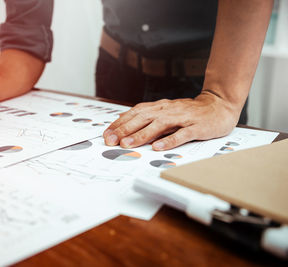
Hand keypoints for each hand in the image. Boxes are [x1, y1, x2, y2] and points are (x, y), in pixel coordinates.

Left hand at [103, 91, 240, 150]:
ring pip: (159, 125)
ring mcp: (182, 118)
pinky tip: (159, 147)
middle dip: (125, 130)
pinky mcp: (196, 126)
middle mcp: (168, 110)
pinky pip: (182, 134)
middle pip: (143, 118)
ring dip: (142, 135)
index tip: (107, 134)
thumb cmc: (189, 112)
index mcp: (160, 107)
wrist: (219, 105)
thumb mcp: (166, 111)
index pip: (135, 113)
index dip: (120, 124)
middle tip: (111, 141)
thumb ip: (149, 118)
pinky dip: (170, 140)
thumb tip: (125, 126)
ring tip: (128, 144)